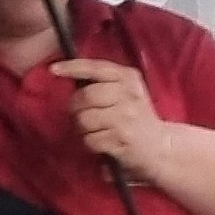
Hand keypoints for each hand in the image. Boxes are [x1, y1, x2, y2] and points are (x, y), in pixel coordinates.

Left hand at [51, 58, 171, 178]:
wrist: (161, 146)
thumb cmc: (137, 117)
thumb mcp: (127, 92)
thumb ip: (104, 83)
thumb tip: (70, 78)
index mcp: (129, 78)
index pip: (95, 67)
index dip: (72, 67)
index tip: (53, 70)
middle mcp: (128, 94)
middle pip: (85, 96)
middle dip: (75, 107)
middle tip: (80, 114)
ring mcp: (125, 117)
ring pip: (84, 119)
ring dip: (82, 128)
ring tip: (94, 130)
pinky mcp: (121, 139)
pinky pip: (90, 139)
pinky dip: (90, 143)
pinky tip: (102, 142)